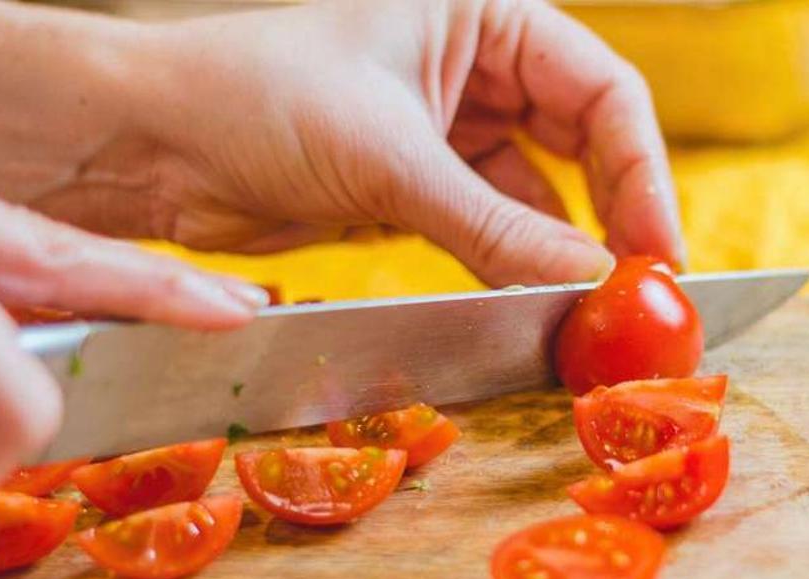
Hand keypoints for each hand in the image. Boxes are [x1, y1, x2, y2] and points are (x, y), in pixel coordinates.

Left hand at [34, 0, 685, 286]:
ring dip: (563, 257)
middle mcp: (473, 60)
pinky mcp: (414, 187)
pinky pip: (490, 232)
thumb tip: (593, 282)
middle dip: (615, 219)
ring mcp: (446, 127)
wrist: (147, 146)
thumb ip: (498, 229)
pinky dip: (512, 272)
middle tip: (645, 296)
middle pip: (586, 144)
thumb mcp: (388, 162)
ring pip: (540, 198)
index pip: (602, 89)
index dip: (642, 173)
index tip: (661, 252)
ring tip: (591, 318)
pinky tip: (534, 313)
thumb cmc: (251, 101)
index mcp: (480, 9)